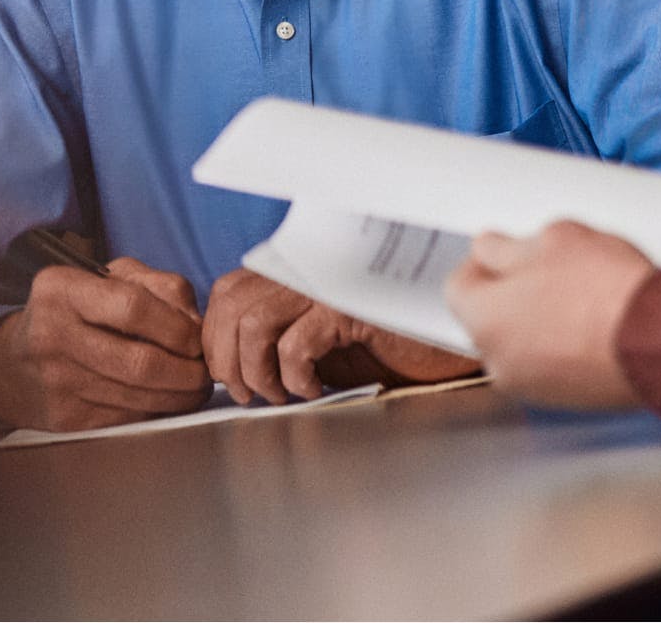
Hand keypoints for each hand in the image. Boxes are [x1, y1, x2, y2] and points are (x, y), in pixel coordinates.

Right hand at [0, 257, 211, 430]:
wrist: (11, 364)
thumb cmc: (74, 311)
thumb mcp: (109, 278)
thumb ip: (159, 286)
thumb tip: (196, 323)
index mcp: (62, 288)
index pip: (132, 307)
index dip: (176, 326)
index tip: (196, 338)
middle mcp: (52, 333)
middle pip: (139, 361)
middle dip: (186, 371)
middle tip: (206, 372)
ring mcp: (56, 380)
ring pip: (137, 395)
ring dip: (180, 395)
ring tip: (197, 387)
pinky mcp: (63, 417)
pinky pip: (126, 416)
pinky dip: (156, 409)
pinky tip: (168, 400)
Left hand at [202, 269, 478, 405]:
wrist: (445, 341)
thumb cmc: (384, 343)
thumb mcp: (319, 338)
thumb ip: (277, 334)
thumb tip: (228, 365)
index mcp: (294, 268)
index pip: (227, 292)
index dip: (215, 338)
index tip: (229, 376)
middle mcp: (305, 267)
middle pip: (231, 304)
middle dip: (227, 359)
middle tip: (248, 394)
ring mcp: (326, 283)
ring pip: (253, 322)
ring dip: (255, 370)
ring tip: (279, 393)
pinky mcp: (349, 308)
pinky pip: (295, 344)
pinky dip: (293, 376)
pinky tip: (312, 389)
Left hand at [445, 220, 654, 408]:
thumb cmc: (605, 291)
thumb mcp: (551, 239)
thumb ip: (507, 248)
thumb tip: (492, 250)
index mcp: (483, 319)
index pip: (458, 286)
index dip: (480, 264)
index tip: (501, 253)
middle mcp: (500, 362)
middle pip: (490, 318)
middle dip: (512, 293)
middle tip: (546, 269)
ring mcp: (534, 387)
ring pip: (523, 343)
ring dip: (539, 320)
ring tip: (577, 293)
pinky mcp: (569, 400)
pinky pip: (553, 364)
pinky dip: (565, 345)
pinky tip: (593, 321)